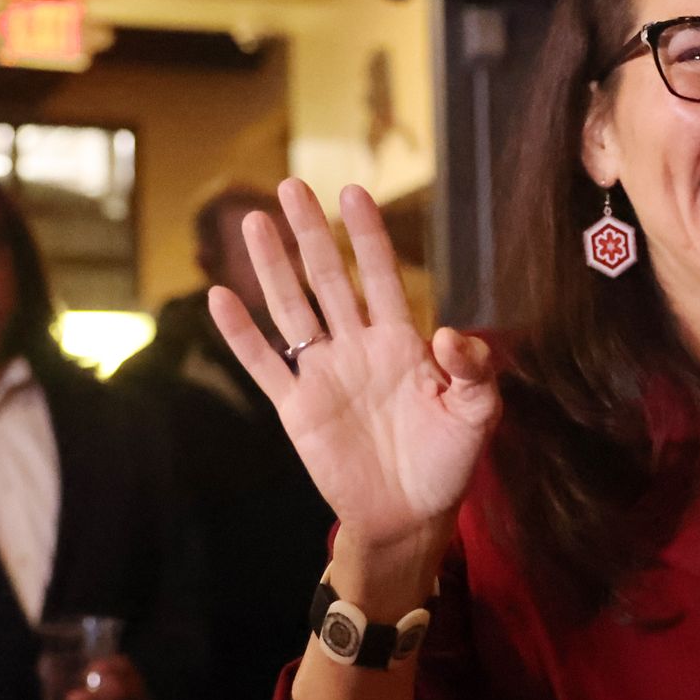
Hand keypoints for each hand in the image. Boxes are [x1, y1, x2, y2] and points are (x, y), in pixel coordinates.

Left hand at [55, 656, 144, 699]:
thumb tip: (42, 666)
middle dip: (93, 697)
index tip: (88, 669)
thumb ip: (85, 672)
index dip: (106, 667)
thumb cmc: (113, 689)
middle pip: (118, 692)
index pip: (122, 666)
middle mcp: (135, 692)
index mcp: (130, 673)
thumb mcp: (107, 675)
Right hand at [208, 179, 502, 556]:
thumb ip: (473, 370)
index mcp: (403, 342)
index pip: (383, 276)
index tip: (353, 193)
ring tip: (254, 222)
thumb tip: (451, 334)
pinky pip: (265, 364)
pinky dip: (241, 333)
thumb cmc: (449, 460)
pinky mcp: (298, 408)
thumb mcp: (479, 413)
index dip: (368, 237)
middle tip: (292, 184)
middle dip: (311, 233)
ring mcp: (325, 374)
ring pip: (293, 308)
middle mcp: (359, 347)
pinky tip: (221, 297)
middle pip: (331, 279)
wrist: (412, 515)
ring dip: (273, 267)